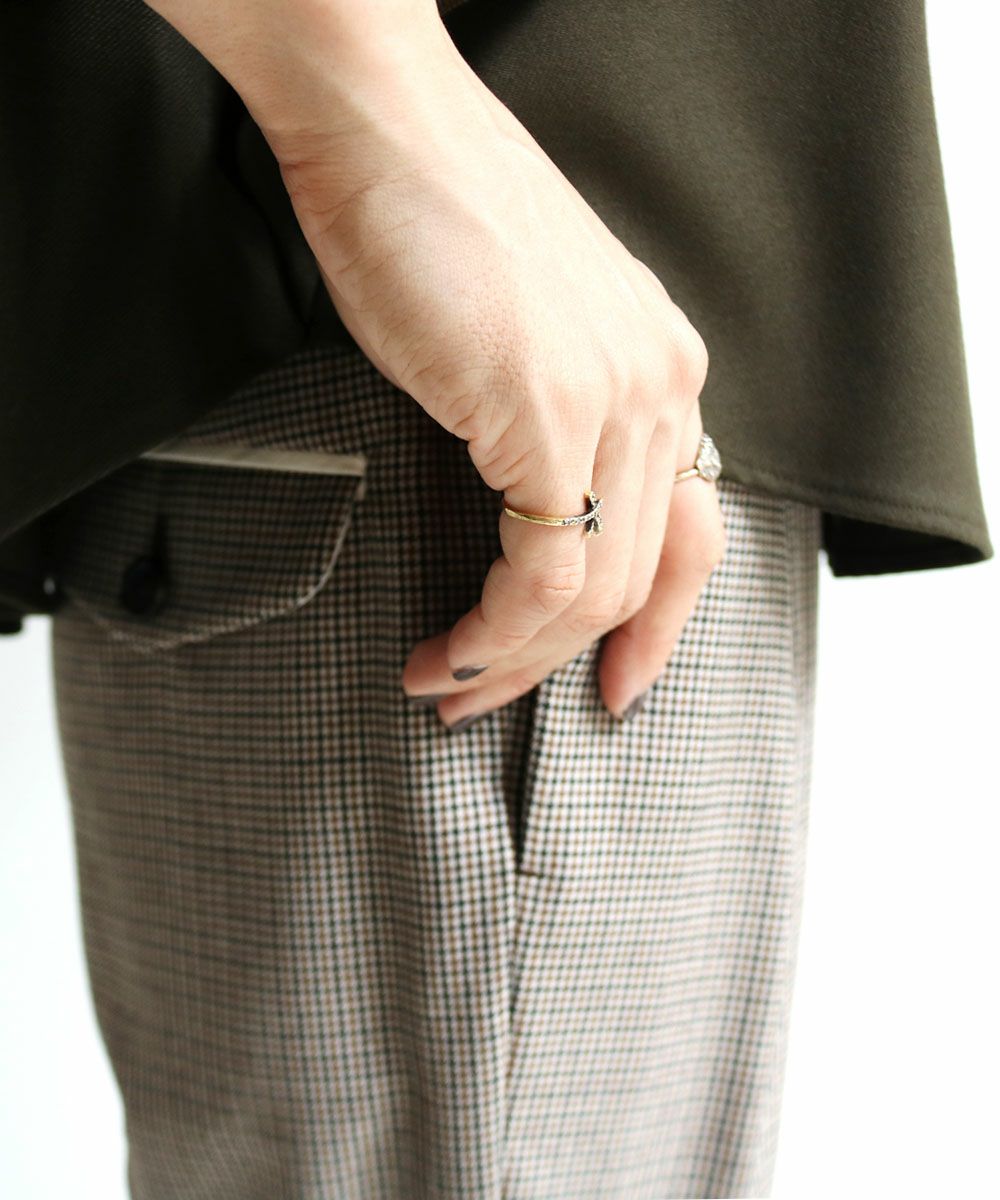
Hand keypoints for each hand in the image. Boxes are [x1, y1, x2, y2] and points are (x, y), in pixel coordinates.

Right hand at [251, 17, 725, 723]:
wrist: (384, 126)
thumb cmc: (434, 216)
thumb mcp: (526, 328)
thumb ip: (560, 413)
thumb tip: (533, 507)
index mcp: (663, 368)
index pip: (697, 535)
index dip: (663, 630)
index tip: (618, 688)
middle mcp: (661, 388)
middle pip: (644, 578)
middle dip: (563, 664)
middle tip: (487, 703)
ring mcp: (616, 400)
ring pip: (597, 589)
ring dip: (517, 661)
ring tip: (448, 687)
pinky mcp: (552, 414)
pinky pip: (545, 571)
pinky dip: (497, 631)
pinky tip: (449, 650)